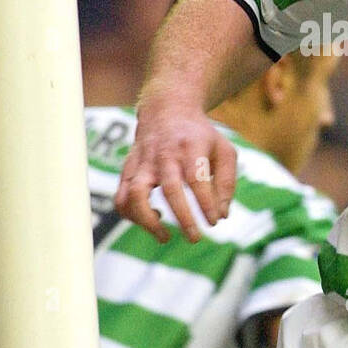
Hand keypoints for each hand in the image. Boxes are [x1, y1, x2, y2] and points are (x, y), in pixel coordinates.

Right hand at [114, 94, 236, 243]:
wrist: (167, 109)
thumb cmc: (200, 137)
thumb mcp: (224, 150)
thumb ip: (227, 183)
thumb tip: (221, 215)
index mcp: (191, 146)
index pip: (197, 178)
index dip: (206, 203)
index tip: (214, 221)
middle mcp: (164, 154)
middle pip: (170, 188)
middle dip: (183, 217)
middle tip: (195, 238)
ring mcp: (143, 162)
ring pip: (135, 194)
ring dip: (147, 221)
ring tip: (165, 237)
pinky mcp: (128, 169)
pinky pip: (121, 197)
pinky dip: (132, 215)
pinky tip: (154, 218)